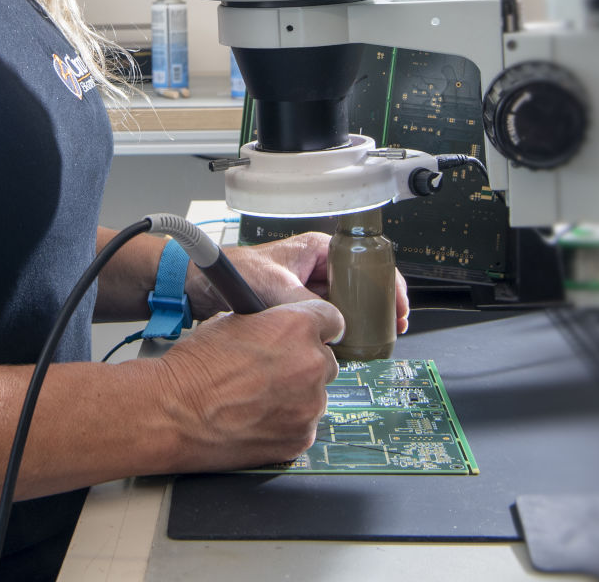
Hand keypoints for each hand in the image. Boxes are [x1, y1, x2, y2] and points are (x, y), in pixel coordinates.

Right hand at [152, 297, 344, 471]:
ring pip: (316, 395)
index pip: (333, 320)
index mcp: (297, 327)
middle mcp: (312, 365)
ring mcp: (310, 405)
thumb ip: (270, 323)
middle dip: (305, 363)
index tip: (311, 335)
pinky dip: (288, 422)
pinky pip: (305, 425)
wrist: (173, 413)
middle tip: (275, 371)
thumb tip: (280, 328)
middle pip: (327, 361)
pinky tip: (257, 419)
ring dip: (297, 395)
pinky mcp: (301, 438)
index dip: (318, 327)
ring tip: (258, 398)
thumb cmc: (194, 367)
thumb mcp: (232, 322)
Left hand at [191, 232, 410, 334]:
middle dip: (377, 308)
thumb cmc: (232, 271)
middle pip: (359, 287)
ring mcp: (306, 288)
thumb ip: (305, 306)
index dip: (388, 286)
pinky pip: (325, 321)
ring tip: (373, 343)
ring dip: (358, 324)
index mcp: (317, 249)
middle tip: (392, 331)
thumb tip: (331, 327)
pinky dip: (337, 334)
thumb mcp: (275, 286)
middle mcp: (316, 266)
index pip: (366, 263)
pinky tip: (345, 349)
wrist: (199, 284)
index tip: (399, 309)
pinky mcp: (295, 308)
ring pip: (344, 306)